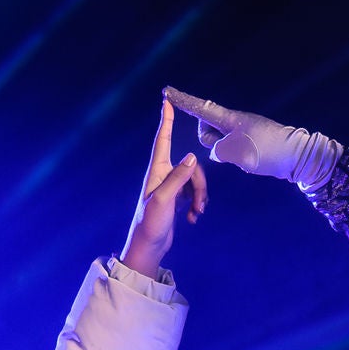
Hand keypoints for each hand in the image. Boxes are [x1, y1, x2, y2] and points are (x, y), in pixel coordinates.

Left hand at [120, 98, 206, 278]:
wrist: (148, 247)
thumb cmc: (150, 223)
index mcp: (156, 171)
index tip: (167, 102)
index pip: (162, 140)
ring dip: (200, 197)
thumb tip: (192, 156)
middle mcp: (163, 176)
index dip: (166, 121)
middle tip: (200, 207)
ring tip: (196, 215)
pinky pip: (193, 194)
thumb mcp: (165, 200)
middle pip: (191, 168)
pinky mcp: (176, 200)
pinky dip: (196, 205)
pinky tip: (193, 218)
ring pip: (195, 181)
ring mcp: (170, 188)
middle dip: (200, 185)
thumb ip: (178, 178)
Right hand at [163, 88, 339, 190]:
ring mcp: (244, 133)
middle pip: (208, 130)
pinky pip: (234, 150)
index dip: (182, 102)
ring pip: (221, 143)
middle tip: (231, 150)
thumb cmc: (265, 150)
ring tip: (247, 158)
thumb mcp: (234, 151)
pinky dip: (237, 157)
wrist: (297, 157)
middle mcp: (235, 122)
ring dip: (225, 153)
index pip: (199, 108)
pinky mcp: (252, 144)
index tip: (166, 92)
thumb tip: (219, 151)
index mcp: (229, 119)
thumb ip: (218, 150)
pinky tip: (252, 162)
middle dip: (209, 140)